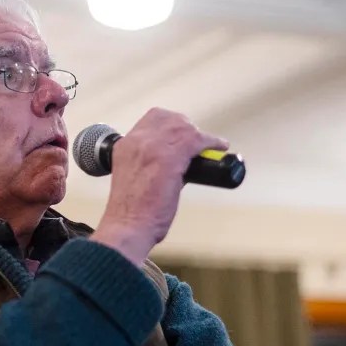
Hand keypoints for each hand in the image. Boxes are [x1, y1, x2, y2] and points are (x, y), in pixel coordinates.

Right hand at [93, 108, 227, 265]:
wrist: (127, 227)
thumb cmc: (130, 214)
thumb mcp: (133, 179)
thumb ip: (148, 166)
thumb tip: (178, 165)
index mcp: (125, 146)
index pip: (151, 120)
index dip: (171, 124)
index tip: (180, 135)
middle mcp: (137, 141)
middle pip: (169, 118)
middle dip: (187, 127)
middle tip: (198, 142)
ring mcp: (153, 147)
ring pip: (184, 127)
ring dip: (199, 135)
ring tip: (210, 144)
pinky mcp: (170, 158)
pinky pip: (197, 140)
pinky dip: (212, 142)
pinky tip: (220, 147)